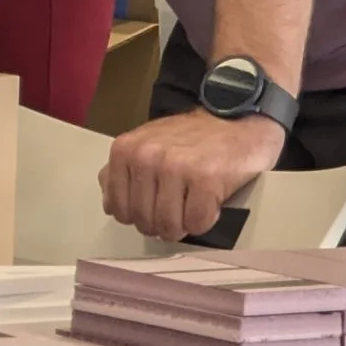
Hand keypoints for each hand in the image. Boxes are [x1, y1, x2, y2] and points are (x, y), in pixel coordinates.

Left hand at [99, 111, 285, 242]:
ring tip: (192, 209)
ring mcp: (175, 167)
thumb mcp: (146, 144)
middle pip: (144, 220)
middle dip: (162, 225)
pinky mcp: (206, 178)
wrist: (236, 120)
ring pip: (169, 225)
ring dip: (183, 226)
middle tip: (177, 213)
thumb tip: (109, 204)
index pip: (118, 209)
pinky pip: (197, 222)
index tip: (154, 210)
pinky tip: (209, 205)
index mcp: (125, 150)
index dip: (138, 217)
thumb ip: (122, 171)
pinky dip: (205, 221)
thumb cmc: (191, 137)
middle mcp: (146, 157)